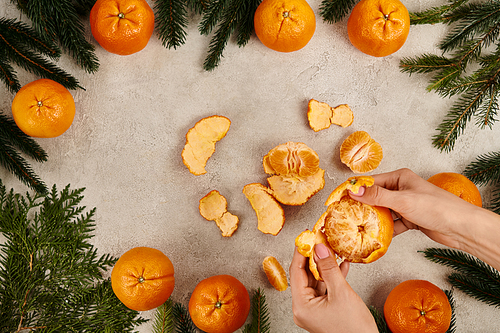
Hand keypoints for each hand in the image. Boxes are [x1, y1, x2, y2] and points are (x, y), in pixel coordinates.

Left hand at [290, 244, 377, 332]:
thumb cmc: (354, 329)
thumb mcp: (341, 293)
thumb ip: (328, 268)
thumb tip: (319, 248)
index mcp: (301, 306)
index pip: (296, 272)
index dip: (301, 253)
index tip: (305, 237)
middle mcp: (303, 309)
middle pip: (305, 276)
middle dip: (314, 257)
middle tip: (319, 240)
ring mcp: (313, 310)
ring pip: (316, 281)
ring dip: (325, 266)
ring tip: (331, 249)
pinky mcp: (323, 310)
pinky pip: (324, 288)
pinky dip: (332, 277)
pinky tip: (341, 265)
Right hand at [348, 168, 484, 251]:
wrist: (460, 227)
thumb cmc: (436, 207)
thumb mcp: (403, 200)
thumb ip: (377, 196)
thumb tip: (354, 190)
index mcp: (399, 177)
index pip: (370, 181)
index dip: (353, 189)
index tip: (337, 198)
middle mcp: (401, 189)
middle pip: (374, 196)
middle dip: (360, 205)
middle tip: (343, 214)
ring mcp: (405, 204)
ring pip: (382, 211)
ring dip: (372, 219)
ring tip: (355, 226)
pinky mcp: (409, 219)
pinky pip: (391, 224)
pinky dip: (384, 230)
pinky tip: (375, 236)